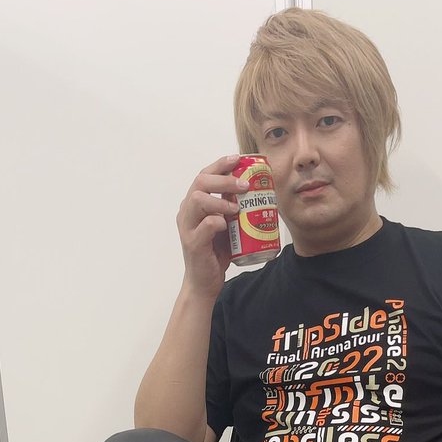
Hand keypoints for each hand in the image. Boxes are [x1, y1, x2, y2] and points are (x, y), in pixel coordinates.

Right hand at [177, 154, 250, 299]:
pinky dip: (217, 222)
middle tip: (244, 184)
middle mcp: (187, 212)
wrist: (205, 283)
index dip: (220, 164)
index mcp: (194, 205)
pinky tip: (227, 224)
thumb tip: (255, 190)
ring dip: (220, 199)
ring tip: (237, 207)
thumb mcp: (226, 225)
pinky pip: (204, 226)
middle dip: (224, 178)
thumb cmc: (215, 253)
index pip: (204, 175)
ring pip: (197, 200)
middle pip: (200, 182)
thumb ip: (232, 208)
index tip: (238, 158)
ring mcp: (188, 227)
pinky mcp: (193, 243)